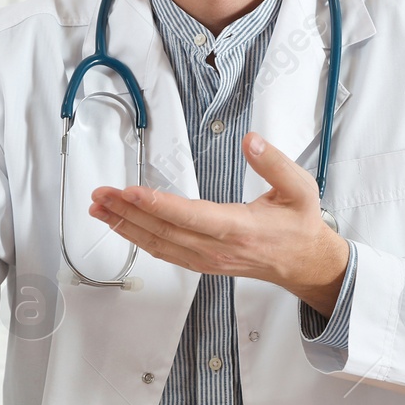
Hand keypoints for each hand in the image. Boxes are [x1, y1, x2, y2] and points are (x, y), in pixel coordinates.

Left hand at [88, 131, 350, 314]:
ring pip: (158, 245)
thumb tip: (251, 141)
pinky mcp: (203, 263)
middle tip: (101, 195)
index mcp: (240, 229)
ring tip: (100, 209)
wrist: (304, 262)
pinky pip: (165, 253)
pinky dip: (139, 240)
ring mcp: (208, 259)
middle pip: (164, 232)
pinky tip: (124, 228)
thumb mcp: (300, 188)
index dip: (157, 204)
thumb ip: (275, 163)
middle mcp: (219, 248)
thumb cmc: (300, 225)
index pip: (191, 217)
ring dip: (126, 227)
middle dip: (127, 212)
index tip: (131, 191)